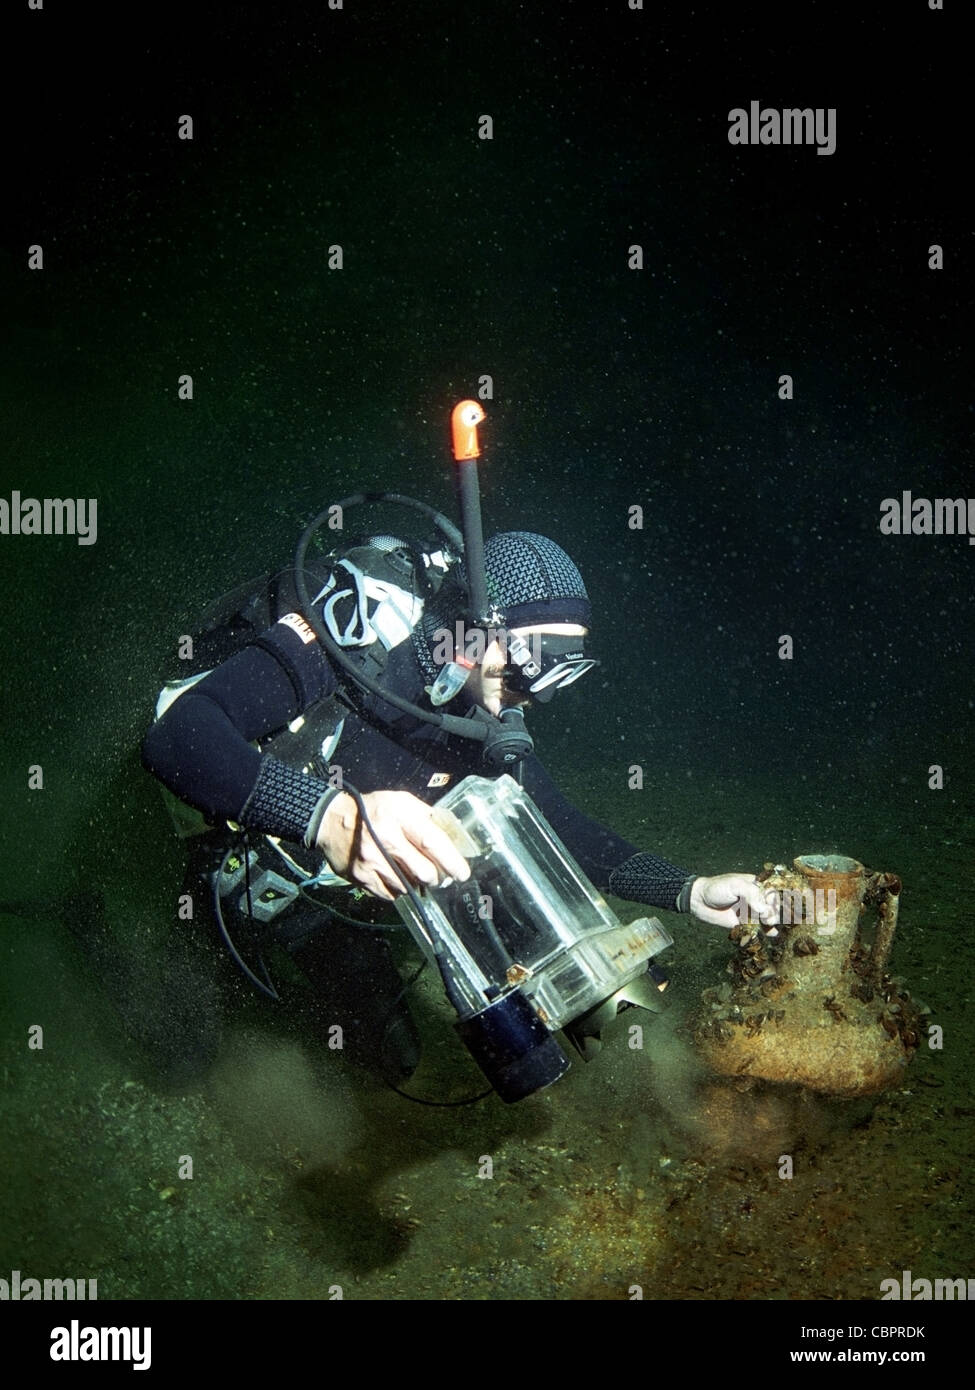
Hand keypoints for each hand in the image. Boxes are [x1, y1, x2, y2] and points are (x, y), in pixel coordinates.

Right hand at [315, 789, 470, 900]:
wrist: (331, 821)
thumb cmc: (372, 809)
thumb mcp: (400, 801)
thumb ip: (426, 816)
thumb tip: (451, 835)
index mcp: (398, 816)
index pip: (432, 843)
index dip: (452, 861)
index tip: (462, 872)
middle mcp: (385, 839)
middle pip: (424, 872)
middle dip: (436, 877)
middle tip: (438, 875)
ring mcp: (372, 862)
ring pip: (409, 886)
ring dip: (415, 883)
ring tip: (411, 870)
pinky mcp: (362, 878)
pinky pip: (391, 894)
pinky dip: (398, 888)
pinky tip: (395, 876)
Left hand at [689, 873, 780, 932]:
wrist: (699, 901)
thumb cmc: (716, 888)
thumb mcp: (734, 885)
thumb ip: (751, 894)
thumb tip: (764, 909)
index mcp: (754, 885)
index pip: (771, 892)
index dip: (774, 899)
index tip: (771, 906)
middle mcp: (755, 898)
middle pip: (772, 906)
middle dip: (773, 912)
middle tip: (766, 917)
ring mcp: (750, 911)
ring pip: (767, 917)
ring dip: (771, 921)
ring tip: (768, 924)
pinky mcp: (745, 923)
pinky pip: (758, 928)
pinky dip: (767, 931)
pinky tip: (772, 933)